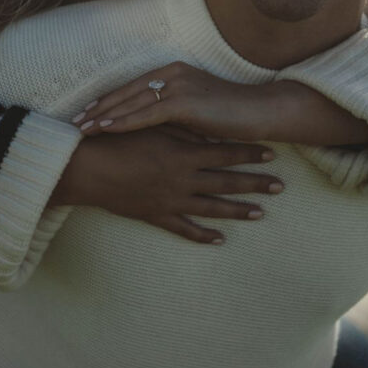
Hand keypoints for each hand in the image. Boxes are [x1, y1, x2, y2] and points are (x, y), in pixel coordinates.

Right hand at [49, 127, 281, 244]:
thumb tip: (207, 133)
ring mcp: (171, 201)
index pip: (225, 153)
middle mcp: (183, 180)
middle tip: (280, 186)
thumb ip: (182, 131)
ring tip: (260, 213)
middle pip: (226, 183)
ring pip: (212, 209)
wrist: (88, 170)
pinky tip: (220, 240)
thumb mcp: (152, 128)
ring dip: (237, 211)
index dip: (249, 154)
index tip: (271, 154)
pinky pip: (184, 229)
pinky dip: (202, 235)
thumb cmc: (118, 142)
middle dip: (254, 184)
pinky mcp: (156, 215)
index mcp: (183, 155)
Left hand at [73, 62, 263, 140]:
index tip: (86, 113)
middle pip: (125, 91)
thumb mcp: (195, 110)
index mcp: (172, 72)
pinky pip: (145, 113)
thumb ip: (171, 112)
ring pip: (130, 102)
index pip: (131, 87)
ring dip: (104, 116)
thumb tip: (148, 126)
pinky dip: (122, 121)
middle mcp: (171, 73)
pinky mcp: (183, 102)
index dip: (107, 100)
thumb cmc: (230, 116)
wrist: (260, 112)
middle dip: (98, 108)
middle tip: (74, 121)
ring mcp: (177, 85)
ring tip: (82, 128)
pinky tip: (105, 129)